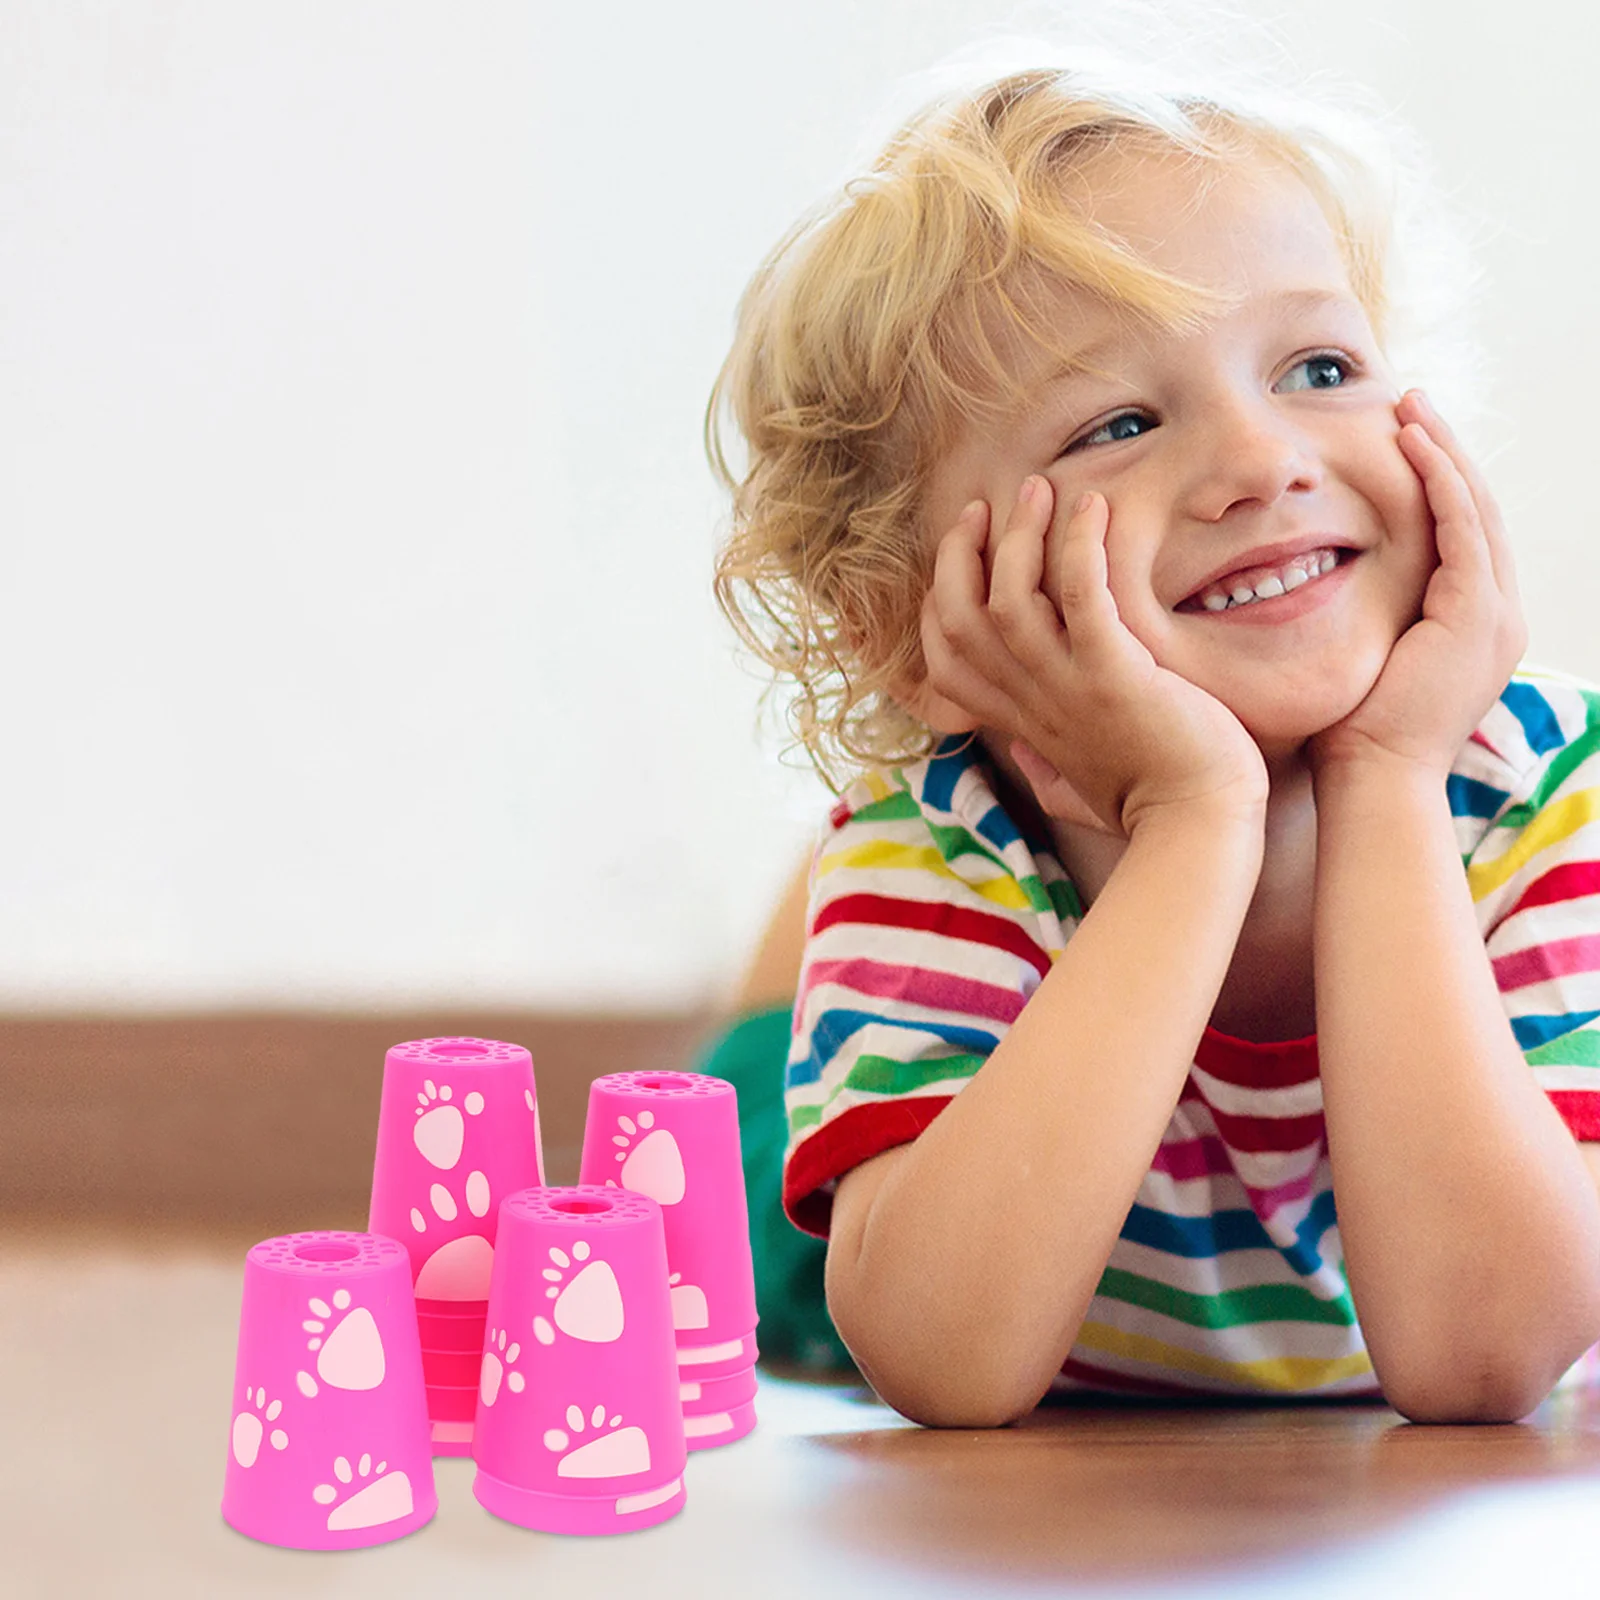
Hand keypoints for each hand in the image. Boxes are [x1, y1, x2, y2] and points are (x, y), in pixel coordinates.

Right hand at [919, 474, 1268, 838]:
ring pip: (1008, 598)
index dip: (938, 603)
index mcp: (1020, 722)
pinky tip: (1094, 509)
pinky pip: (1083, 596)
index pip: (944, 660)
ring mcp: (1068, 690)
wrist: (1198, 825)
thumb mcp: (1076, 791)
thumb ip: (1044, 770)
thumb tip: (1026, 755)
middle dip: (961, 554)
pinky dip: (1082, 546)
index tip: (964, 557)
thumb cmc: (1149, 806)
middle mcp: (1031, 702)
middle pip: (958, 618)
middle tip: (986, 508)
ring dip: (1019, 535)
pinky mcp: (1115, 677)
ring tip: (1039, 489)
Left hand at [1310, 390, 1527, 779]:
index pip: (1461, 535)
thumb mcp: (1362, 662)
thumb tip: (1310, 585)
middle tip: (1411, 403)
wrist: (1374, 781)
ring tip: (1411, 407)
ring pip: (1476, 510)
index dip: (1435, 482)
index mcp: (1473, 628)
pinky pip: (1463, 530)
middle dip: (1445, 453)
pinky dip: (1440, 484)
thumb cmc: (1349, 735)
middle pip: (1477, 511)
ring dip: (1444, 454)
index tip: (1400, 440)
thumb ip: (1363, 620)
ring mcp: (1495, 617)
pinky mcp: (1477, 616)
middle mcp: (1497, 618)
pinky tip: (1415, 446)